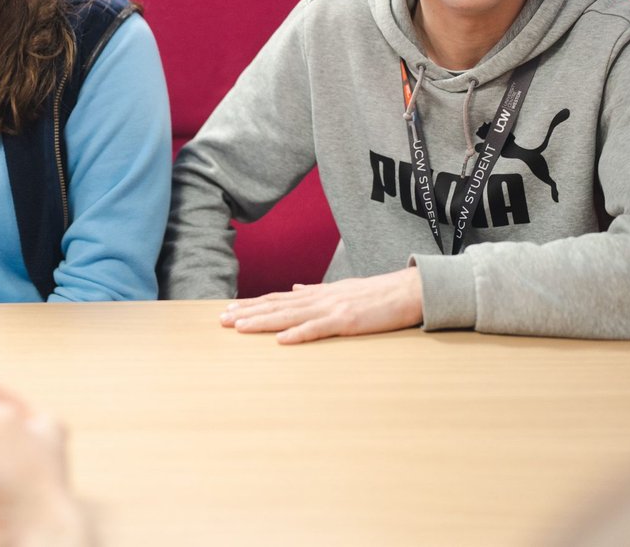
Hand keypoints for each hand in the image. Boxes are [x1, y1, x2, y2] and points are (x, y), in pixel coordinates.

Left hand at [219, 268, 424, 343]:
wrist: (408, 289)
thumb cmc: (377, 293)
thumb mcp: (342, 289)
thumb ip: (316, 291)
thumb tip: (295, 289)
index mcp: (317, 294)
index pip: (278, 299)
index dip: (252, 304)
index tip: (229, 310)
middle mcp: (319, 299)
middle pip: (276, 306)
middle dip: (247, 313)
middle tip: (221, 320)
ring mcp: (332, 309)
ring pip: (290, 316)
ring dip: (263, 322)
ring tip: (239, 327)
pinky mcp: (347, 321)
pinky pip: (318, 329)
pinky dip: (298, 334)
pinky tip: (280, 340)